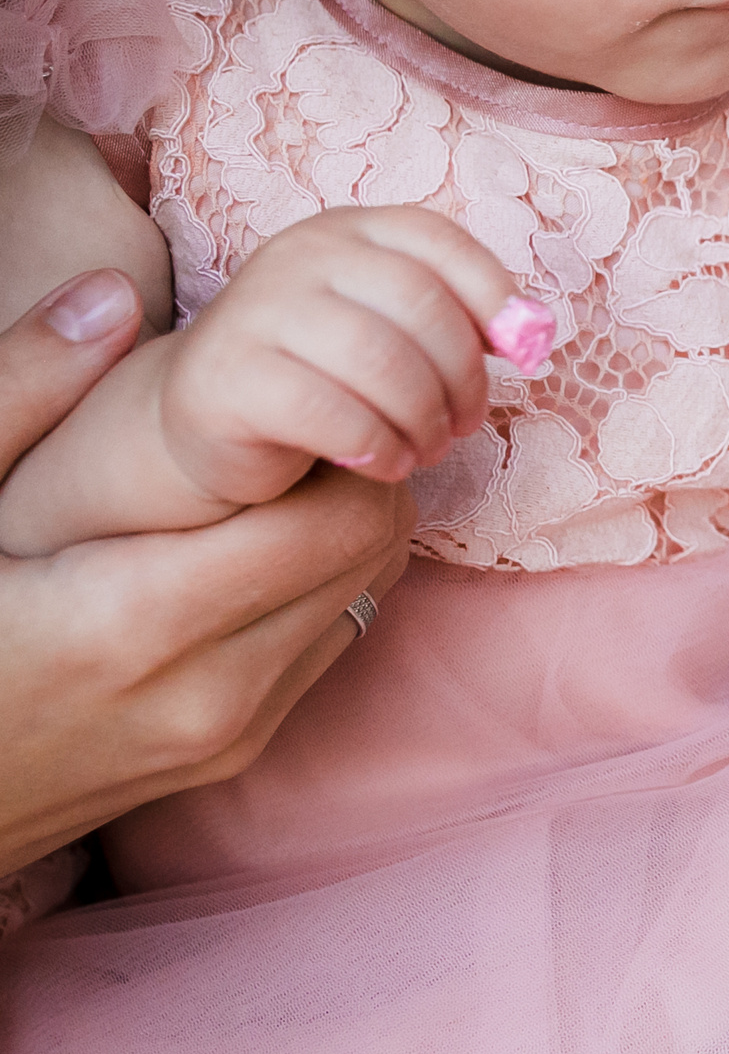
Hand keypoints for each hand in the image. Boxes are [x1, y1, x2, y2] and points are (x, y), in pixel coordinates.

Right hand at [0, 270, 412, 874]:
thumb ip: (18, 396)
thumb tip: (111, 296)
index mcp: (134, 625)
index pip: (336, 516)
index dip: (341, 438)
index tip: (294, 388)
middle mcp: (207, 693)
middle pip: (368, 552)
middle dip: (356, 470)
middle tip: (292, 413)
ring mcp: (226, 736)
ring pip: (363, 598)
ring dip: (342, 528)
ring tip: (271, 472)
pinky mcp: (230, 757)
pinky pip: (325, 644)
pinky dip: (317, 583)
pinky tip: (249, 541)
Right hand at [160, 206, 523, 503]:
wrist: (210, 419)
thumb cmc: (327, 374)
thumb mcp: (393, 328)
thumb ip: (456, 316)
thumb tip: (532, 332)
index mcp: (348, 230)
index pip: (438, 241)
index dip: (492, 296)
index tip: (518, 354)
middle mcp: (298, 255)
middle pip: (420, 303)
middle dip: (462, 376)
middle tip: (464, 425)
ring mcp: (255, 309)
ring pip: (380, 359)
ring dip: (424, 418)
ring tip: (427, 448)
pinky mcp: (227, 375)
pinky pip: (331, 412)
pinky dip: (378, 446)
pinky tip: (385, 463)